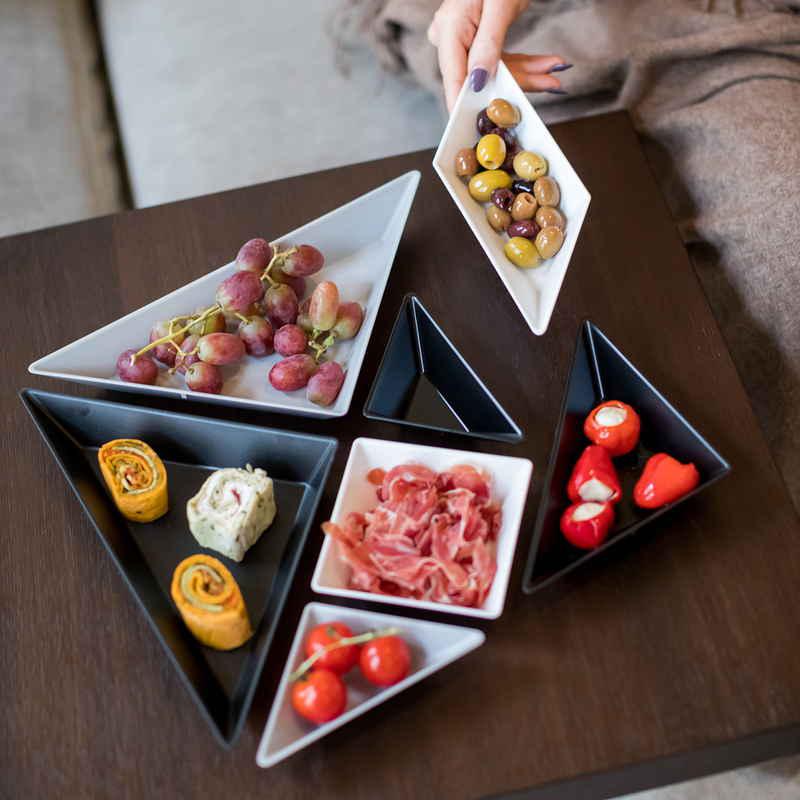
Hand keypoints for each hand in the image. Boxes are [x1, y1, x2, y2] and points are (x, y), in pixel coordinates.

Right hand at [427, 0, 570, 111]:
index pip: (455, 78)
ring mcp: (461, 39)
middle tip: (548, 84)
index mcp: (449, 29)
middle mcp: (449, 37)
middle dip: (515, 83)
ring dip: (524, 74)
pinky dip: (521, 63)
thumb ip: (488, 45)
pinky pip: (495, 59)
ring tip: (553, 74)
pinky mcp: (474, 39)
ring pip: (491, 70)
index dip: (469, 105)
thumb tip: (478, 82)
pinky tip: (545, 66)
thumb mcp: (499, 5)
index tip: (486, 125)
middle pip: (478, 77)